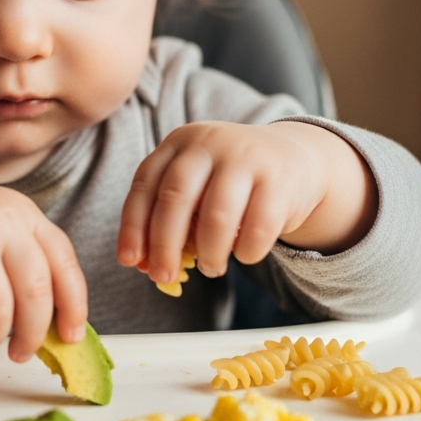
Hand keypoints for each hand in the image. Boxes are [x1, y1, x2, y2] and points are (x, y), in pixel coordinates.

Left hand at [116, 121, 376, 284]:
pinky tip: (244, 256)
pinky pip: (258, 227)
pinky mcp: (279, 181)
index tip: (128, 260)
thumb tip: (143, 266)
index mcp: (179, 143)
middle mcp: (209, 144)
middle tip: (163, 277)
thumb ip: (169, 219)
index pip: (145, 184)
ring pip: (217, 215)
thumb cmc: (228, 182)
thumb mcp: (196, 187)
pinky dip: (246, 251)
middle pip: (176, 197)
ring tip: (211, 269)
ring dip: (209, 253)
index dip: (132, 225)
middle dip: (164, 244)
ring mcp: (246, 158)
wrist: (292, 157)